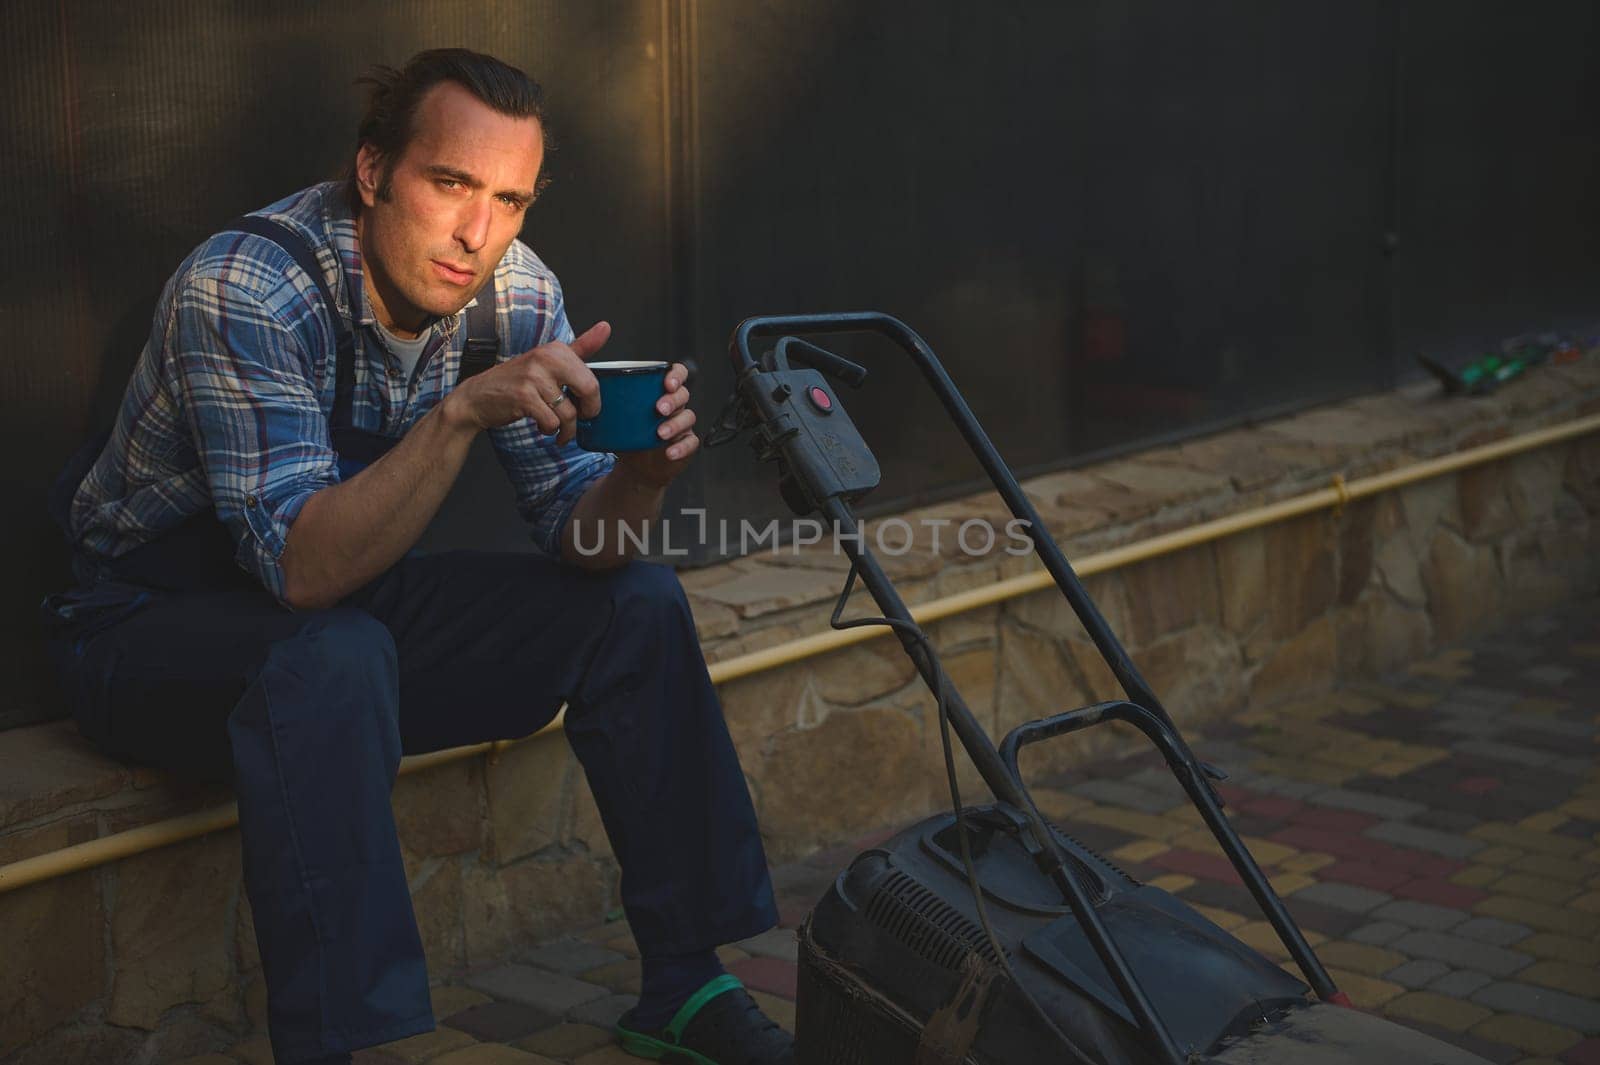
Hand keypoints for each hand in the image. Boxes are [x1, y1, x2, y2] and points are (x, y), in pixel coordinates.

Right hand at [445, 321, 610, 443]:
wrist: (477, 397)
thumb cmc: (518, 381)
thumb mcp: (549, 361)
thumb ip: (581, 347)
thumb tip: (606, 326)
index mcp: (557, 349)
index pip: (593, 379)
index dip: (593, 401)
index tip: (585, 407)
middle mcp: (546, 358)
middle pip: (589, 391)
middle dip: (587, 414)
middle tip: (579, 421)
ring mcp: (534, 377)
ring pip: (569, 413)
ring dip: (565, 429)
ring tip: (557, 429)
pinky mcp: (523, 396)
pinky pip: (551, 422)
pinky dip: (549, 431)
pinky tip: (541, 427)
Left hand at [612, 362, 697, 487]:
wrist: (636, 466)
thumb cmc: (627, 435)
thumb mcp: (615, 415)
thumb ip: (604, 399)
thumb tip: (583, 390)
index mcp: (659, 392)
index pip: (676, 374)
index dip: (676, 375)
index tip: (666, 382)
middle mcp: (673, 406)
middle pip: (683, 394)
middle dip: (672, 399)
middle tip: (658, 408)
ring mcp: (681, 425)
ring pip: (688, 417)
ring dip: (675, 424)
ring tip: (660, 433)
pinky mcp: (685, 444)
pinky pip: (691, 443)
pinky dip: (682, 447)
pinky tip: (670, 452)